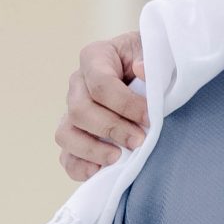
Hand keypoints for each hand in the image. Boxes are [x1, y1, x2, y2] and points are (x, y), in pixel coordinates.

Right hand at [56, 34, 146, 181]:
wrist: (152, 75)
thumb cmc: (154, 62)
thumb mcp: (157, 52)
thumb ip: (151, 58)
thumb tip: (141, 70)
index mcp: (96, 57)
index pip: (100, 83)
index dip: (125, 104)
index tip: (150, 117)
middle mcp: (78, 84)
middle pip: (80, 110)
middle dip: (112, 129)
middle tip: (140, 141)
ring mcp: (73, 111)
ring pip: (66, 134)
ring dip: (92, 149)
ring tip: (119, 158)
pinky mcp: (76, 136)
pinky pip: (66, 156)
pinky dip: (79, 167)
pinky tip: (100, 171)